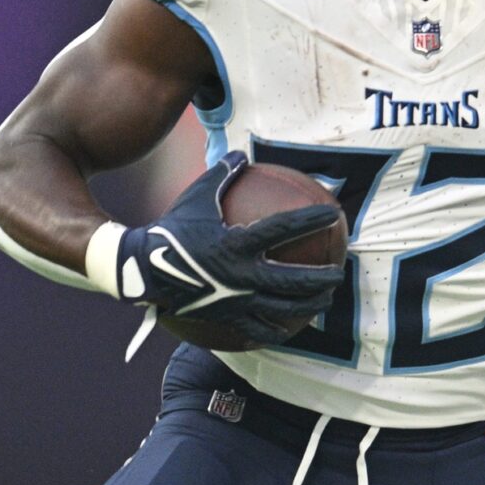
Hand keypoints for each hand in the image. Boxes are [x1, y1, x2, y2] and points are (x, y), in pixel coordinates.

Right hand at [119, 152, 341, 347]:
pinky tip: (292, 327)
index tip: (332, 214)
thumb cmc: (173, 229)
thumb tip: (243, 154)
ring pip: (284, 309)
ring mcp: (237, 300)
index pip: (283, 229)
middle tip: (340, 271)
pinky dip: (279, 331)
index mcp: (237, 243)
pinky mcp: (228, 318)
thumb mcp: (197, 197)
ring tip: (326, 301)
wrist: (144, 269)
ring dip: (310, 305)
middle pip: (295, 281)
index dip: (310, 220)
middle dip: (323, 278)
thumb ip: (222, 174)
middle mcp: (242, 275)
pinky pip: (259, 330)